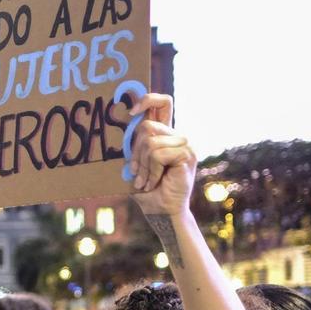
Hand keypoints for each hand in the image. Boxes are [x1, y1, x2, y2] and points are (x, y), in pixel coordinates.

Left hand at [126, 93, 195, 216]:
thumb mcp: (135, 162)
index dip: (147, 99)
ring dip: (143, 165)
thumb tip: (124, 122)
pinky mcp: (187, 154)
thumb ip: (133, 144)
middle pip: (147, 126)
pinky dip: (151, 171)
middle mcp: (177, 135)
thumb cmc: (146, 188)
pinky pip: (158, 154)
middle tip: (136, 172)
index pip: (162, 102)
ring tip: (146, 181)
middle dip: (136, 151)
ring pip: (150, 142)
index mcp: (165, 133)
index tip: (131, 112)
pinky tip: (154, 182)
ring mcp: (185, 143)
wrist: (160, 210)